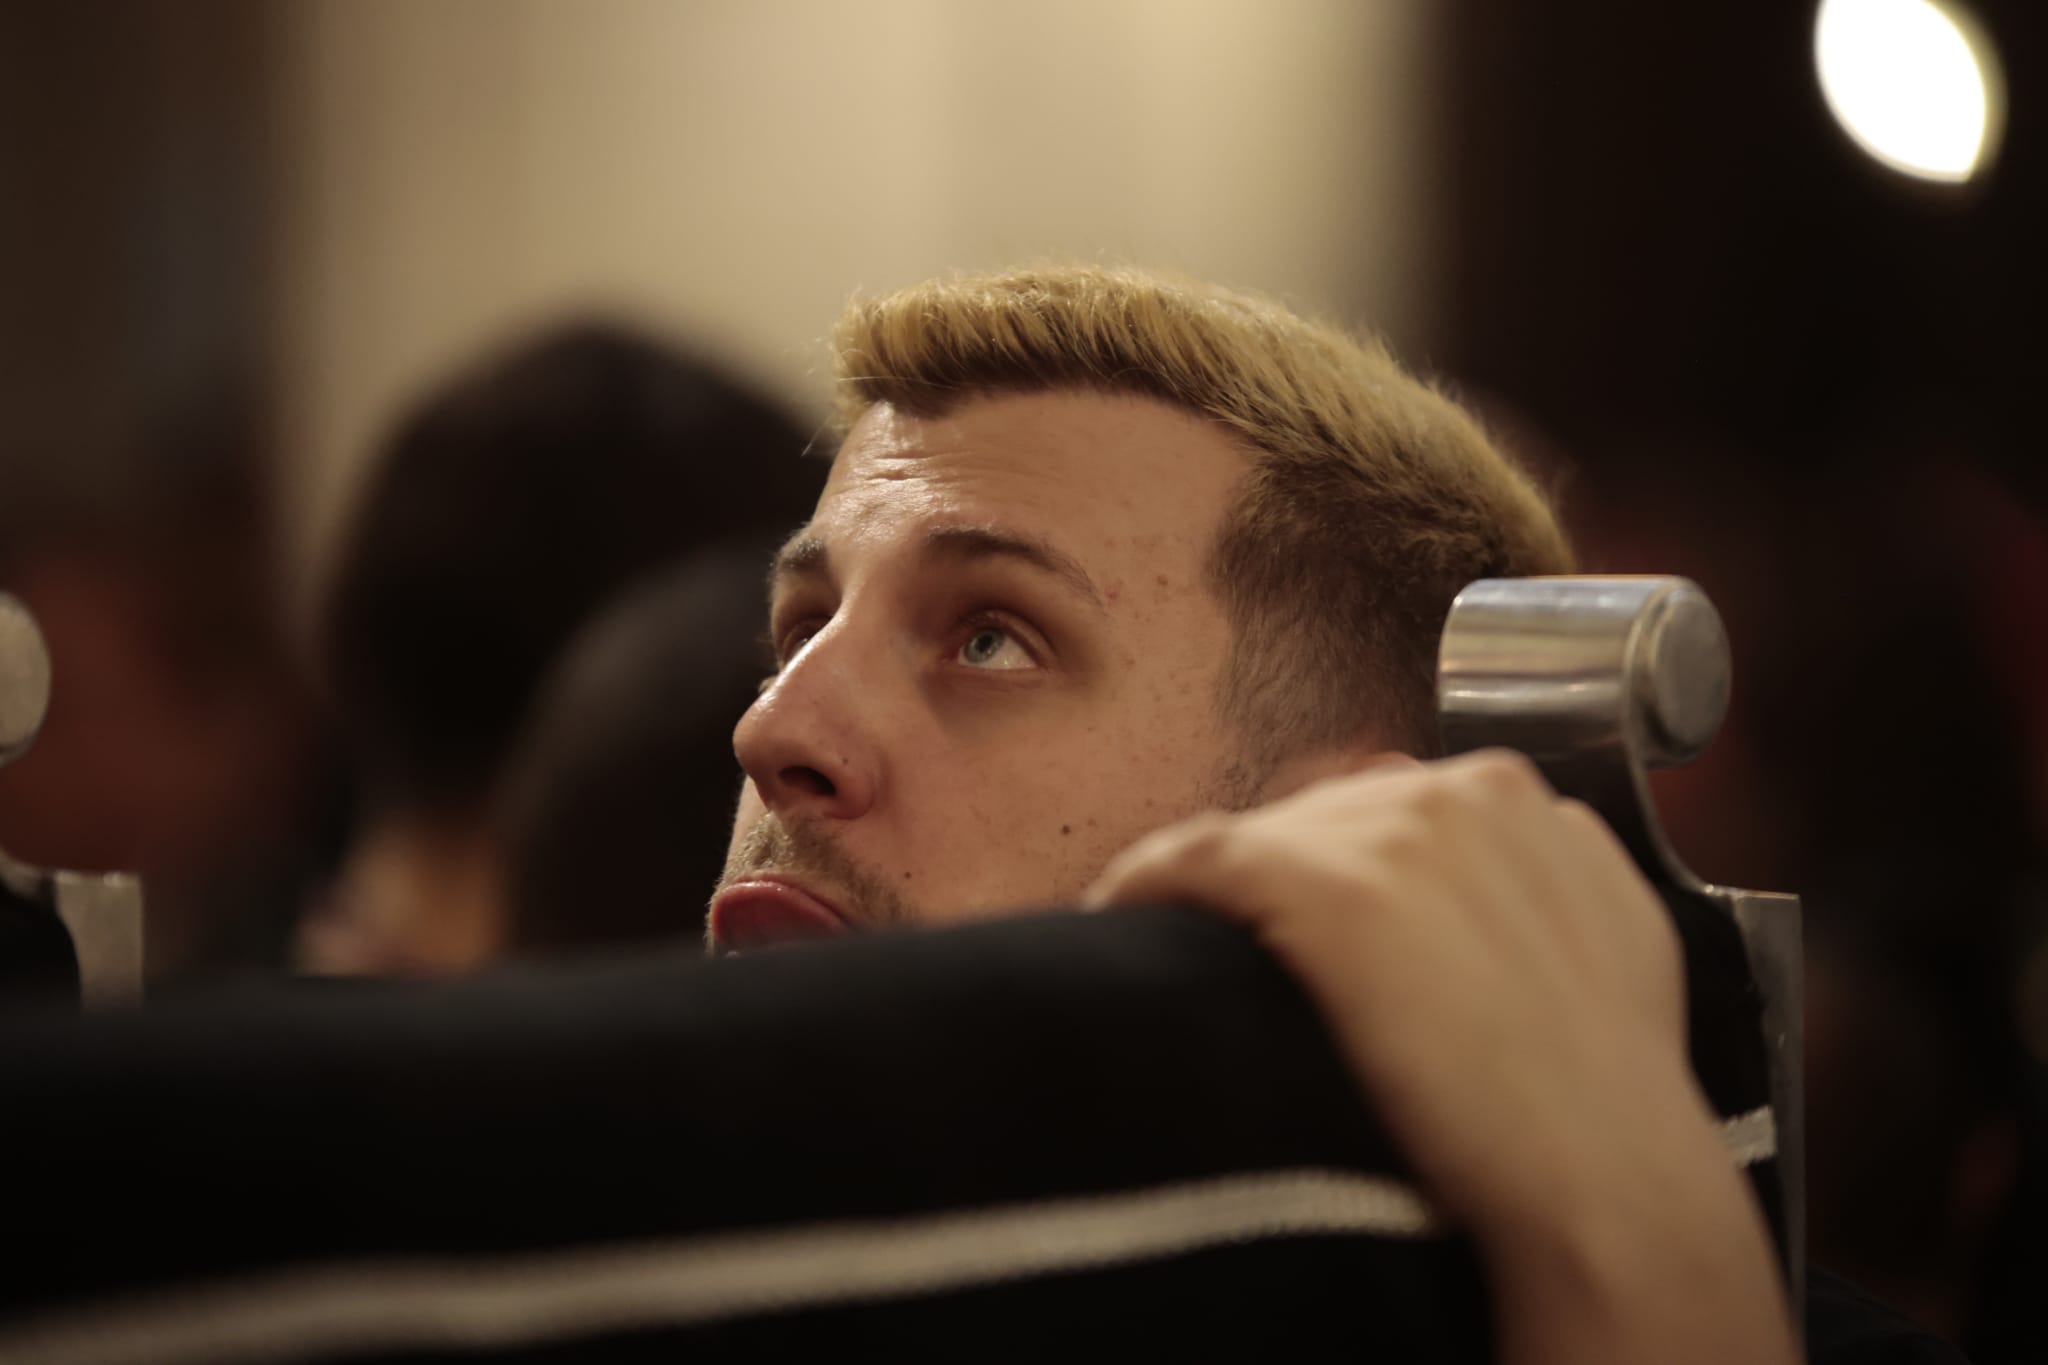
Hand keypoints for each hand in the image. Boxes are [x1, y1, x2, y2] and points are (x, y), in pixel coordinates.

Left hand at [1084, 750, 1796, 1364]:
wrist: (1603, 1169)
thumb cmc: (1607, 1088)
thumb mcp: (1603, 940)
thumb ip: (1541, 883)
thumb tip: (1480, 894)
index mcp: (1516, 798)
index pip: (1383, 808)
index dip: (1333, 864)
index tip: (1297, 916)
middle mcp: (1453, 792)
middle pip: (1320, 816)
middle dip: (1280, 877)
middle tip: (1241, 948)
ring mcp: (1391, 832)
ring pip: (1259, 837)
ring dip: (1215, 891)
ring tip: (1177, 942)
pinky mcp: (1328, 885)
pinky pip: (1195, 858)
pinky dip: (1145, 882)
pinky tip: (1117, 912)